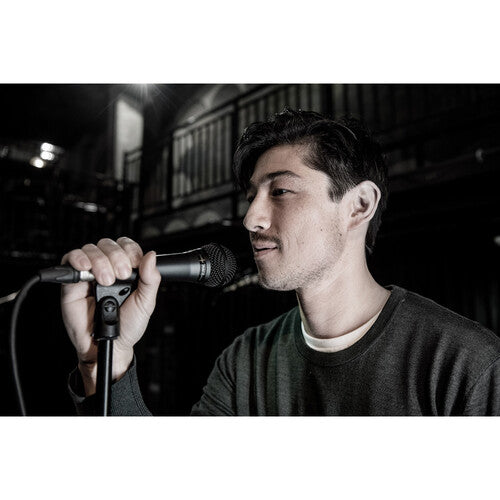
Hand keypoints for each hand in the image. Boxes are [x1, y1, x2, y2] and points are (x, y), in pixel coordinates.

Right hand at [60, 237, 160, 395]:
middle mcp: (107, 268)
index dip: (130, 251)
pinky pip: (69, 261)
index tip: (133, 264)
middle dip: (116, 257)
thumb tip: (152, 256)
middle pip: (108, 245)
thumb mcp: (146, 302)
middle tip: (120, 276)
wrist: (110, 345)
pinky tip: (85, 268)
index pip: (126, 246)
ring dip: (99, 261)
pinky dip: (77, 259)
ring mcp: (89, 274)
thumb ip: (151, 279)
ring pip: (90, 250)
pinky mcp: (72, 283)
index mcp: (126, 270)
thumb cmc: (128, 325)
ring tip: (105, 280)